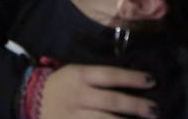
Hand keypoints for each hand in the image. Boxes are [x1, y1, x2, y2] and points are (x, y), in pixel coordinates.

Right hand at [39, 65, 155, 118]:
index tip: (152, 81)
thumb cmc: (64, 84)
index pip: (109, 75)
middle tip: (155, 110)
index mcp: (80, 76)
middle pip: (111, 101)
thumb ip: (101, 78)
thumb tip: (135, 82)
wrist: (33, 100)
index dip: (131, 78)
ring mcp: (74, 116)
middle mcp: (78, 96)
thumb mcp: (78, 73)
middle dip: (135, 106)